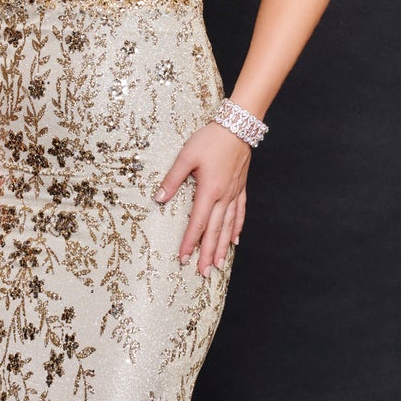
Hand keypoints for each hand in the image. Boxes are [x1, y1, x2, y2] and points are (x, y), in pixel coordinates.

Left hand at [154, 123, 250, 273]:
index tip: (184, 258)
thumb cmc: (211, 139)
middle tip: (203, 273)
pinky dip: (237, 228)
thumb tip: (159, 199)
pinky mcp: (241, 188)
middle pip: (215, 231)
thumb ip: (172, 179)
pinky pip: (240, 213)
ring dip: (223, 247)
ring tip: (219, 265)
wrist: (238, 126)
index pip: (197, 223)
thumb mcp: (186, 156)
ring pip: (228, 226)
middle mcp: (224, 197)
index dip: (190, 242)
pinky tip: (235, 240)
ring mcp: (234, 194)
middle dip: (208, 253)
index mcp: (209, 191)